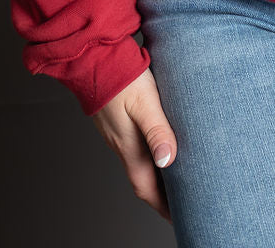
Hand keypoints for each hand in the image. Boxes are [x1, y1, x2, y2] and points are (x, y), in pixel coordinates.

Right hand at [90, 67, 177, 221]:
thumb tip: (168, 160)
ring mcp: (117, 133)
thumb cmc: (121, 76)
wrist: (92, 57)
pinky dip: (148, 153)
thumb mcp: (145, 102)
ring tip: (176, 175)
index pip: (146, 188)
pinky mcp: (116, 120)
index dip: (162, 206)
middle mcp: (121, 144)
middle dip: (161, 194)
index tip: (179, 217)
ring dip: (155, 173)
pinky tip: (158, 143)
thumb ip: (157, 130)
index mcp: (129, 146)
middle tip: (182, 200)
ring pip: (138, 162)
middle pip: (142, 179)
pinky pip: (133, 146)